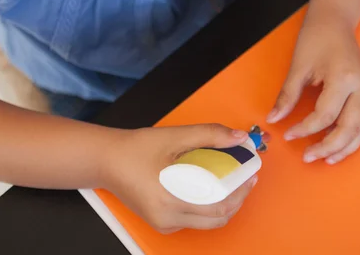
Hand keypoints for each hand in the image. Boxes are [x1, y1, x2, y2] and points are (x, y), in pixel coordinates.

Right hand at [102, 124, 256, 232]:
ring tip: (231, 179)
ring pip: (207, 221)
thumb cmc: (137, 148)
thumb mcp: (175, 136)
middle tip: (246, 177)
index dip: (241, 189)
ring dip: (224, 203)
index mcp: (172, 198)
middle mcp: (169, 218)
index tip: (252, 172)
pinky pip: (193, 219)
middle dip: (237, 197)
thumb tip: (239, 137)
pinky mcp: (161, 223)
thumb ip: (210, 135)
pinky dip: (207, 206)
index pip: (220, 204)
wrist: (107, 160)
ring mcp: (164, 224)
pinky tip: (209, 186)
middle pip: (217, 217)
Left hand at [267, 14, 359, 164]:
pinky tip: (340, 146)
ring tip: (325, 159)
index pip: (325, 115)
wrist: (334, 21)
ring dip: (345, 148)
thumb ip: (287, 95)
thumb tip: (273, 118)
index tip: (288, 134)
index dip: (305, 128)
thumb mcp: (298, 66)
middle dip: (328, 146)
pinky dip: (354, 138)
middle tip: (308, 157)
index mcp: (343, 79)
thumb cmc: (316, 38)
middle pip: (349, 129)